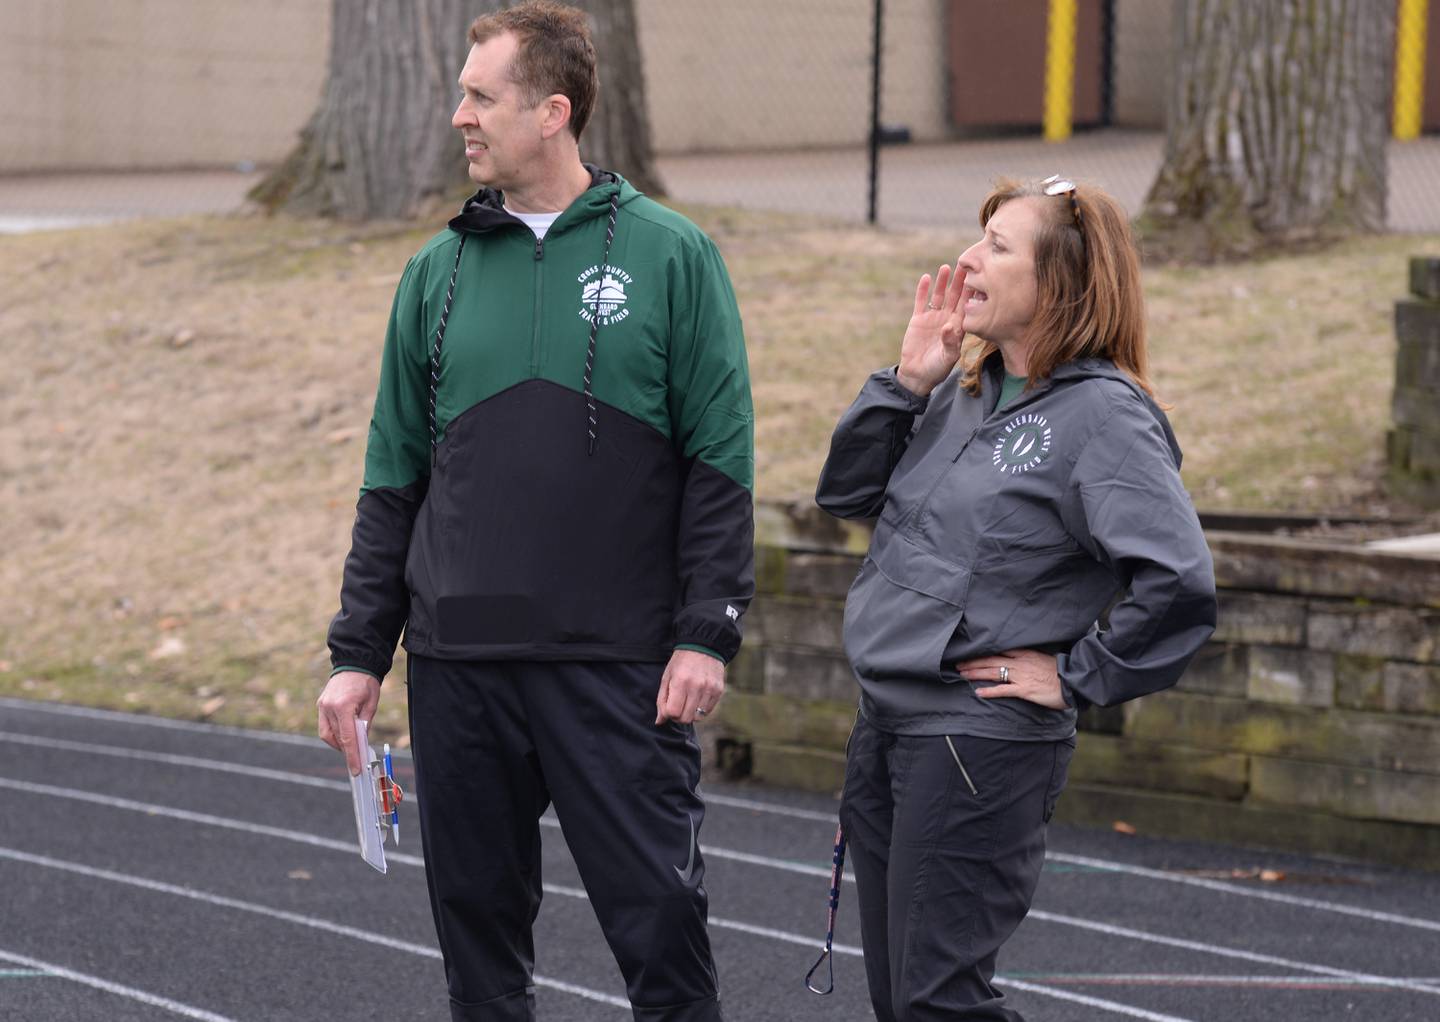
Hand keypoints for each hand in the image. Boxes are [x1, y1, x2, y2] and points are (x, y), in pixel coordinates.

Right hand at [317, 670, 381, 774]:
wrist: (354, 662)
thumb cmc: (366, 682)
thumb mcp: (371, 703)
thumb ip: (365, 724)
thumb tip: (361, 742)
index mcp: (343, 706)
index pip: (347, 738)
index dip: (352, 756)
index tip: (356, 769)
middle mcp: (329, 707)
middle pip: (335, 738)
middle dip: (346, 750)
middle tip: (357, 758)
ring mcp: (322, 706)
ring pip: (326, 734)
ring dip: (338, 743)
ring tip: (351, 746)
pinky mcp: (320, 704)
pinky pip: (325, 726)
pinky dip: (333, 733)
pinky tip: (343, 735)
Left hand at [655, 649, 724, 724]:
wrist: (704, 646)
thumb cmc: (681, 663)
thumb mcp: (667, 677)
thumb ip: (662, 700)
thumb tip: (659, 722)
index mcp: (680, 682)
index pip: (673, 712)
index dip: (668, 713)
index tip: (669, 706)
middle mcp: (696, 687)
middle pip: (685, 718)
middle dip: (679, 716)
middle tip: (678, 706)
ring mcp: (709, 689)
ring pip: (698, 717)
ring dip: (690, 713)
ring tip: (688, 701)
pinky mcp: (718, 691)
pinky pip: (708, 711)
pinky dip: (700, 709)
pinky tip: (697, 698)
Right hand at [896, 261, 966, 397]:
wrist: (917, 374)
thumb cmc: (937, 369)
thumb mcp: (947, 358)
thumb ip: (950, 342)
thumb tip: (949, 326)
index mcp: (958, 327)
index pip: (967, 306)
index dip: (972, 293)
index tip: (979, 279)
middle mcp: (947, 319)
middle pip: (955, 296)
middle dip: (960, 282)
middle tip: (965, 266)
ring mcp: (932, 318)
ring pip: (939, 296)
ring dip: (942, 282)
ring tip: (946, 267)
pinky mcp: (918, 319)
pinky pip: (921, 301)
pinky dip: (923, 290)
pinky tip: (926, 277)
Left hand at [956, 650, 1066, 709]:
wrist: (1073, 682)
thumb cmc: (1060, 672)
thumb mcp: (1043, 659)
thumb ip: (1029, 658)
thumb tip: (1017, 659)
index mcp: (1025, 654)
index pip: (999, 651)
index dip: (983, 652)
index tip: (970, 652)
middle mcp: (1020, 663)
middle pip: (992, 660)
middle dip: (973, 662)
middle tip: (958, 663)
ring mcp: (1021, 676)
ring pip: (994, 672)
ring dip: (976, 673)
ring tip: (962, 673)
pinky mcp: (1025, 690)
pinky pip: (1004, 690)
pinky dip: (990, 691)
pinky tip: (978, 692)